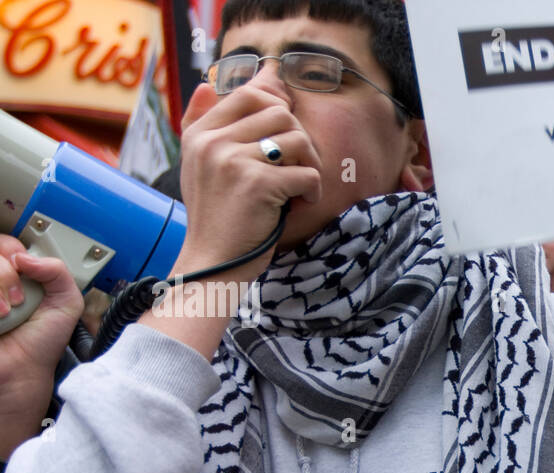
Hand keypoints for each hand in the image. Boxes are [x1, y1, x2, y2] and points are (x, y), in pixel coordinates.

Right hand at [0, 240, 83, 459]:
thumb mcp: (66, 303)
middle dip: (6, 273)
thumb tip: (27, 256)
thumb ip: (59, 272)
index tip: (26, 270)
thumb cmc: (41, 343)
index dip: (14, 251)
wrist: (23, 372)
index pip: (4, 242)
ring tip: (5, 312)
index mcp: (13, 274)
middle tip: (17, 300)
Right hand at [172, 81, 324, 282]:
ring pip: (297, 139)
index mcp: (199, 134)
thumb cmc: (215, 217)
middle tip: (296, 167)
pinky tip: (301, 204)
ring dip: (310, 164)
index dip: (278, 110)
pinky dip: (313, 191)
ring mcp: (233, 161)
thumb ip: (201, 124)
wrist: (212, 263)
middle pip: (280, 114)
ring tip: (299, 187)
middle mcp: (212, 142)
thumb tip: (207, 84)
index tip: (284, 140)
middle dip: (299, 140)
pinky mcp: (257, 184)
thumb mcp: (197, 166)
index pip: (249, 94)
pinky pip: (307, 173)